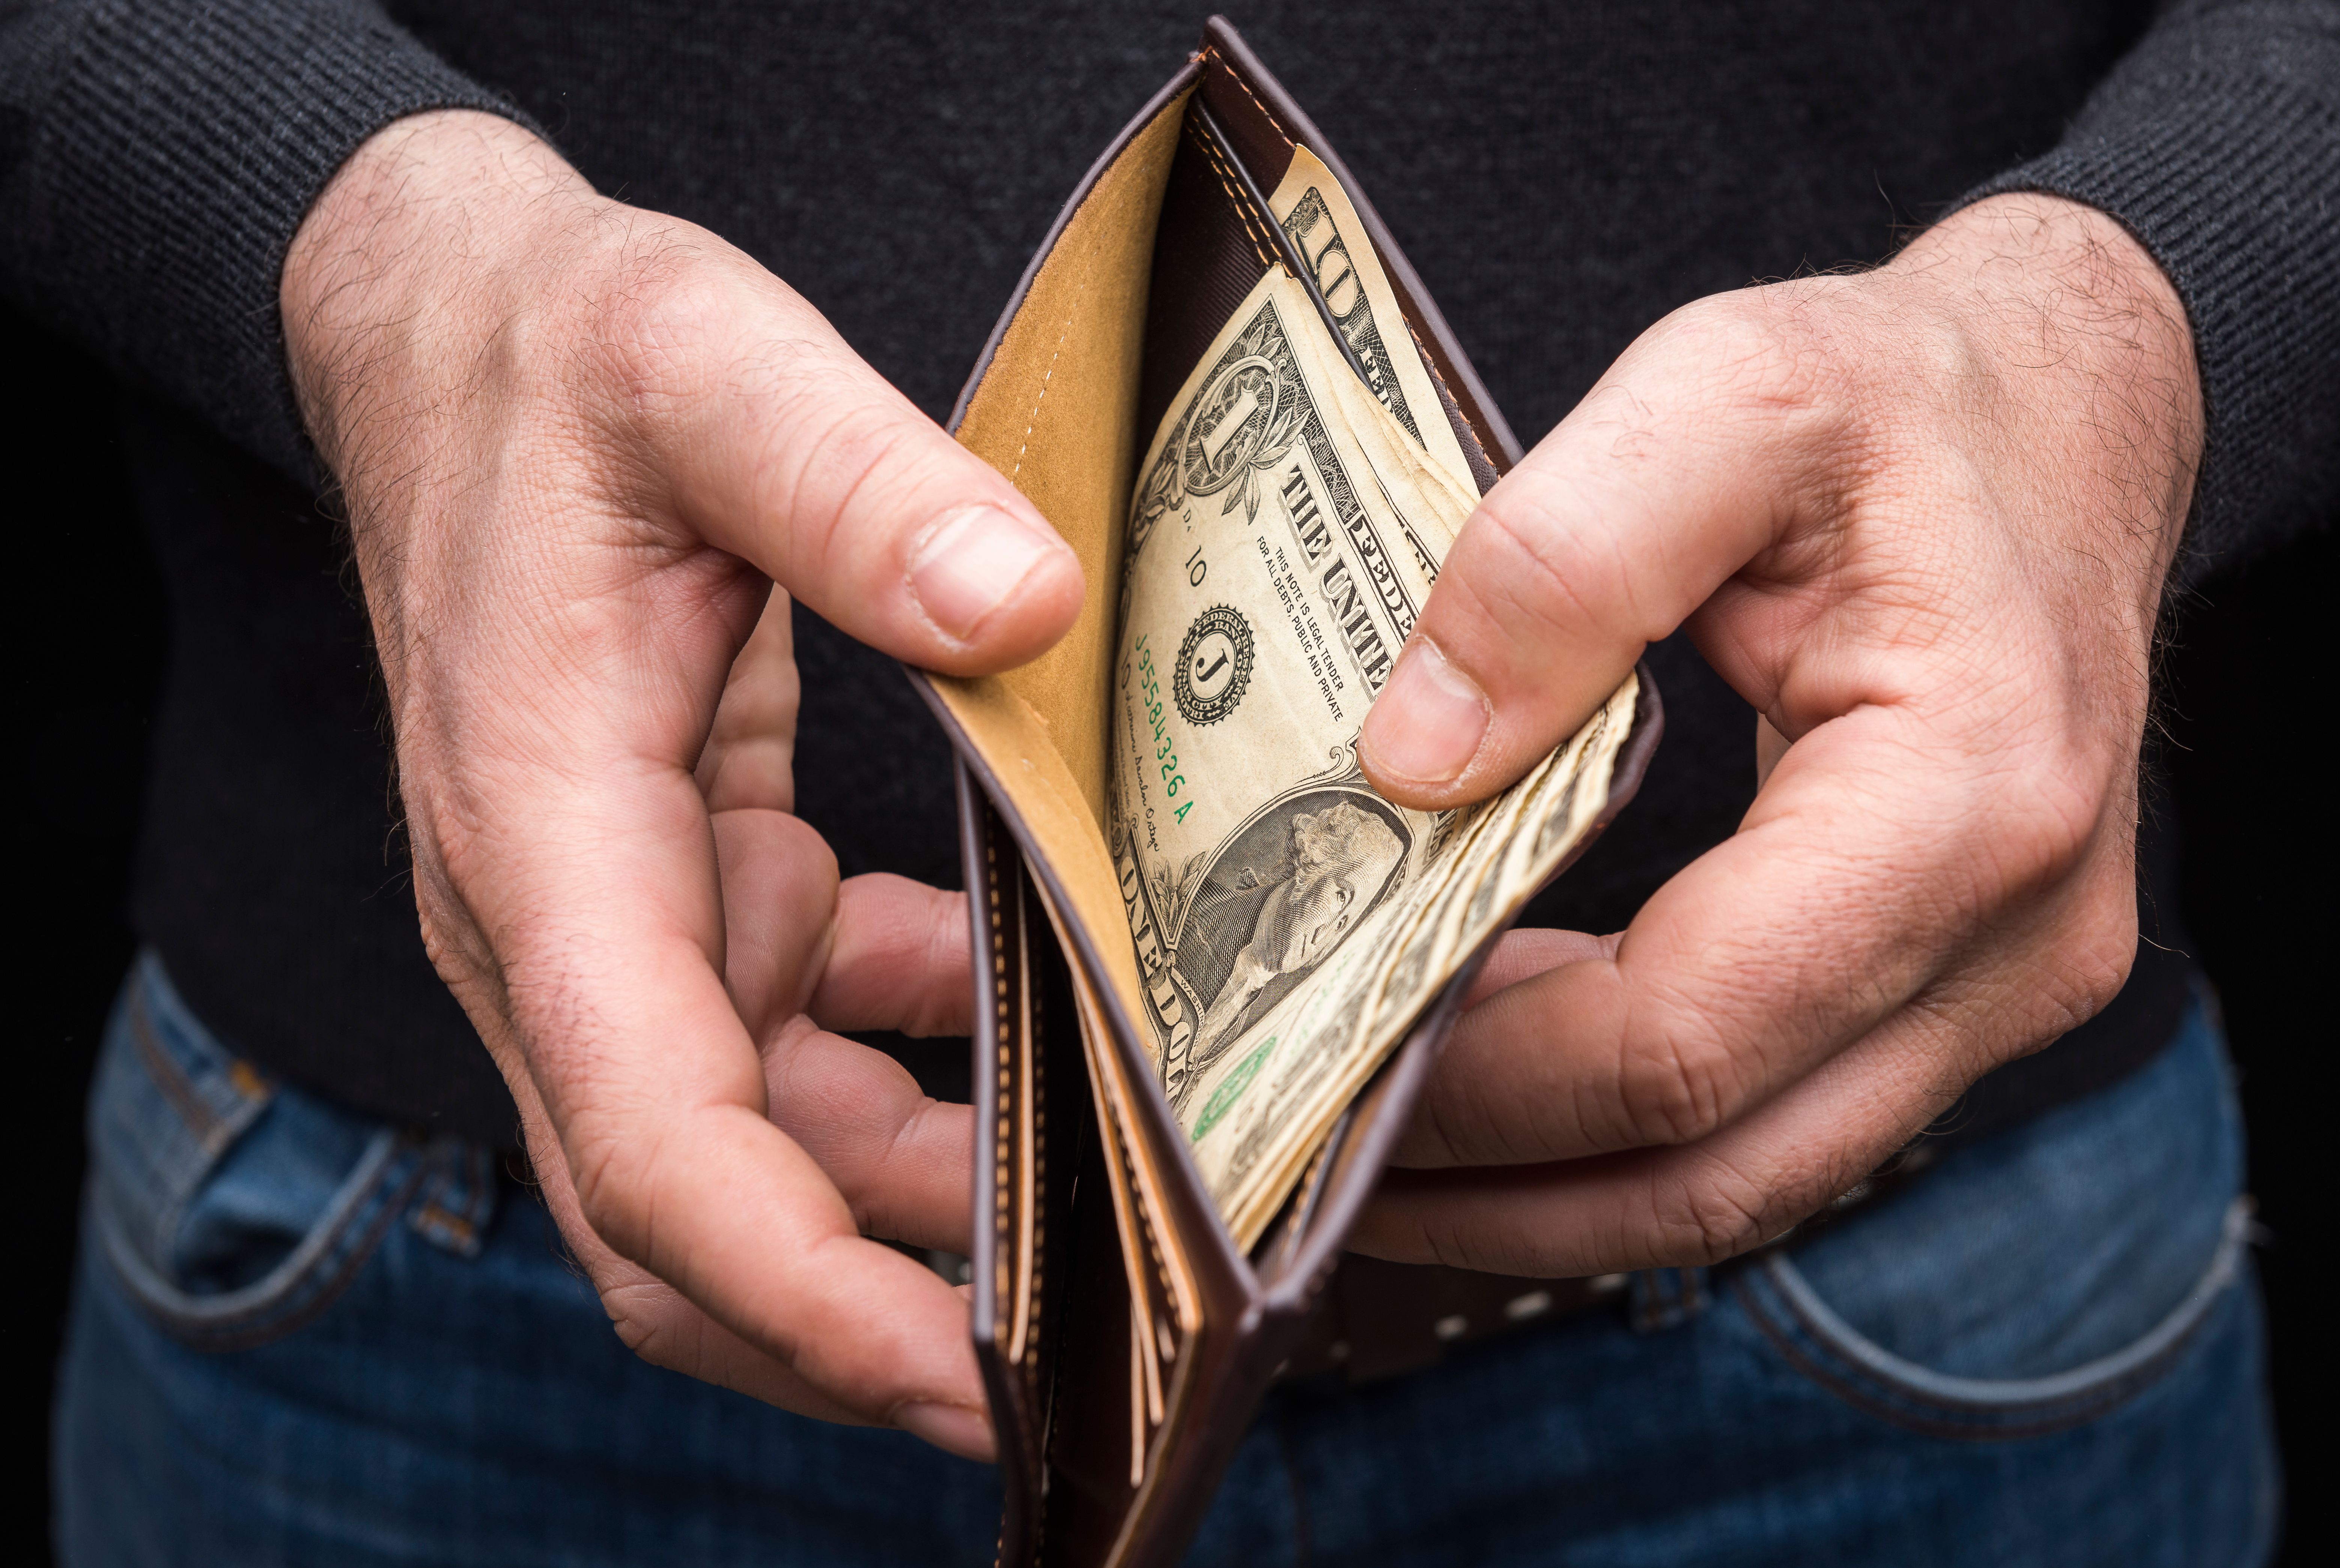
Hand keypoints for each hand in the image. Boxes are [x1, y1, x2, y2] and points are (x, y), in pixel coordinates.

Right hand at [282, 110, 1082, 1454]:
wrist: (470, 340)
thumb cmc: (561, 357)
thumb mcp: (702, 365)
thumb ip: (848, 480)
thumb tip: (1026, 606)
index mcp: (545, 839)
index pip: (644, 1138)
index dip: (789, 1284)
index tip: (948, 1379)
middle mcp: (569, 923)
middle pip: (687, 1210)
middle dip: (854, 1319)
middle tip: (1072, 1374)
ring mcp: (628, 920)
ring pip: (756, 1151)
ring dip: (912, 1210)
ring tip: (1104, 1229)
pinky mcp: (693, 886)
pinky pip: (800, 1039)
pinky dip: (915, 1068)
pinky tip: (1045, 1032)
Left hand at [1352, 195, 2200, 1273]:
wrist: (2063, 413)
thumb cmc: (1903, 396)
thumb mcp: (1726, 392)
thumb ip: (1561, 554)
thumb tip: (1412, 761)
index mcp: (1966, 798)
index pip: (1686, 1034)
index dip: (1492, 1078)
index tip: (1333, 1057)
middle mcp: (2016, 937)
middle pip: (1716, 1162)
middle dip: (1496, 1186)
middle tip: (1307, 1156)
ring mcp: (2005, 986)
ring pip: (1749, 1177)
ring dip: (1549, 1190)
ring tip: (1374, 1148)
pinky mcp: (1964, 991)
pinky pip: (1776, 1116)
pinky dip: (1622, 1131)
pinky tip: (1497, 1077)